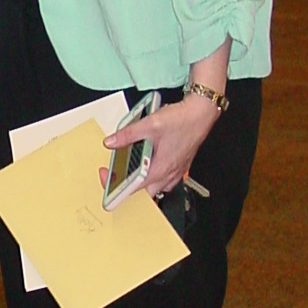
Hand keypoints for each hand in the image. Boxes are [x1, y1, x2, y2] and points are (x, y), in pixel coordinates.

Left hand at [102, 91, 219, 201]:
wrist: (202, 114)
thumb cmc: (182, 120)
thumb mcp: (149, 125)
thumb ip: (128, 135)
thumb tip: (112, 142)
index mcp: (160, 169)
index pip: (132, 188)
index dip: (115, 185)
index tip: (106, 176)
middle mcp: (169, 174)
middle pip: (144, 192)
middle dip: (128, 187)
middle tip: (117, 175)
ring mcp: (176, 172)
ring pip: (156, 188)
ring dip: (142, 183)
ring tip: (130, 172)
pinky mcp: (180, 166)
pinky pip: (166, 180)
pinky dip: (155, 177)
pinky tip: (151, 166)